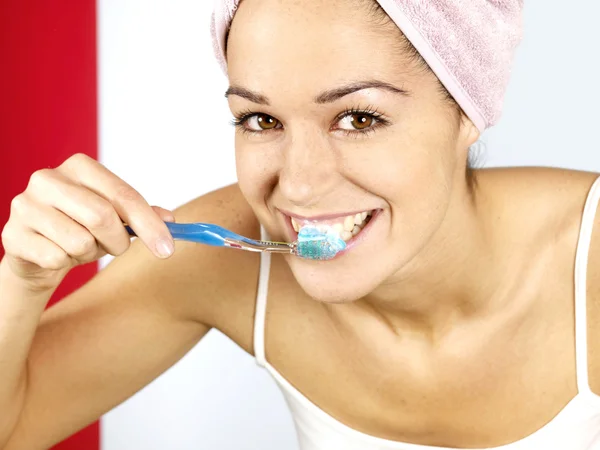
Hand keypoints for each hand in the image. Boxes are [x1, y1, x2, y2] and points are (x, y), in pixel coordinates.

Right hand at [1, 153, 174, 291]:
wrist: (38, 250)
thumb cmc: (81, 227)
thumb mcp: (115, 218)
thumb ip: (141, 216)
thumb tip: (170, 220)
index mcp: (79, 167)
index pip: (123, 195)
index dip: (149, 224)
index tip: (167, 249)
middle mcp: (48, 179)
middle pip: (102, 216)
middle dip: (119, 242)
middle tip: (118, 248)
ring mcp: (25, 205)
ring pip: (80, 241)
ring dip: (90, 253)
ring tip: (80, 246)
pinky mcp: (12, 234)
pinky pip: (57, 258)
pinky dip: (66, 263)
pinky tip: (57, 253)